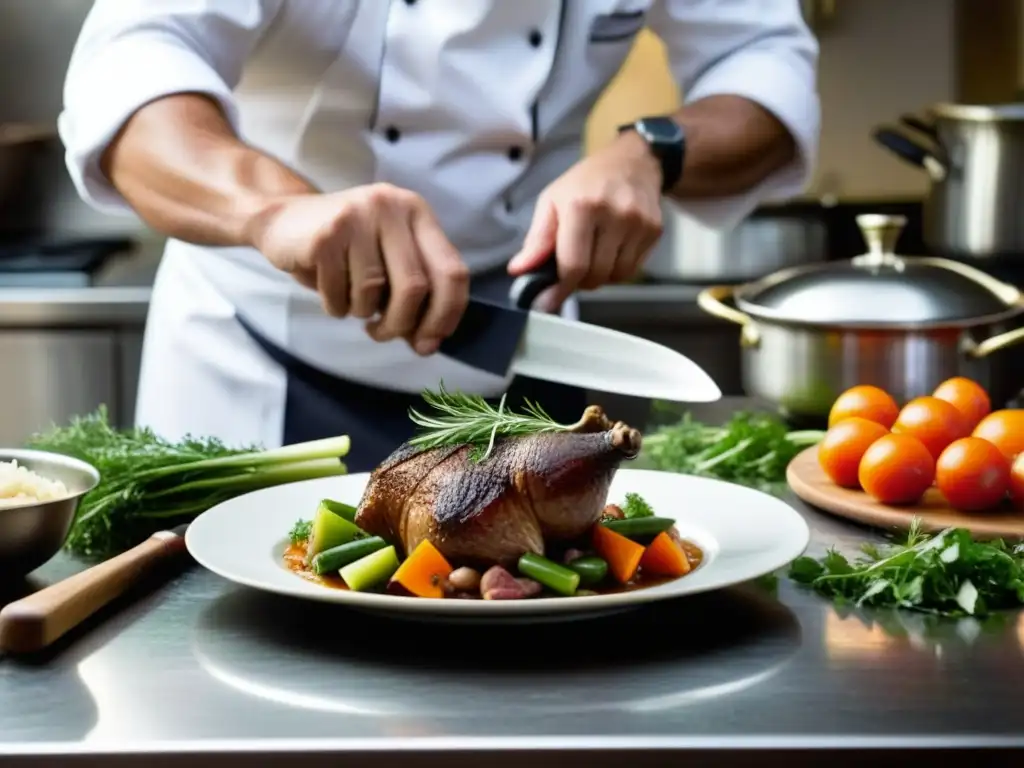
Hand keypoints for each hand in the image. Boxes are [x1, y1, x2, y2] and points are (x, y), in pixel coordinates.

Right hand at [248, 183, 469, 355]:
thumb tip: (428, 344)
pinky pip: (339, 294)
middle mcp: (392, 207)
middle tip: (382, 333)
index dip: (446, 314)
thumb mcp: (388, 262)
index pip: (452, 271)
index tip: (430, 341)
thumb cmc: (346, 250)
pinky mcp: (326, 235)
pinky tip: (327, 288)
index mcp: (417, 213)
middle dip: (400, 323)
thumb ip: (415, 297)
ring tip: (348, 297)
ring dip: (360, 311)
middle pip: (415, 287)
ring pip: (373, 292)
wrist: (282, 220)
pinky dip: (335, 306)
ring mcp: (358, 216)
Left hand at [507, 131, 663, 307]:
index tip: (548, 301)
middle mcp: (615, 214)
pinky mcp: (655, 231)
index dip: (560, 288)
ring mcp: (639, 223)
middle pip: (595, 275)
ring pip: (616, 277)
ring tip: (593, 255)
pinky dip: (617, 269)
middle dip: (579, 281)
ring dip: (600, 276)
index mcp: (583, 206)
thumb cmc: (585, 183)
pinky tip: (611, 250)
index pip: (574, 265)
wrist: (633, 162)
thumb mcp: (552, 201)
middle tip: (572, 268)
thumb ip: (537, 239)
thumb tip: (519, 270)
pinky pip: (632, 269)